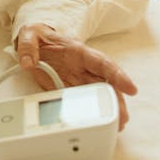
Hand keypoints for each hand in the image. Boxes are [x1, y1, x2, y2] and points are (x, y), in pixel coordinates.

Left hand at [15, 23, 137, 129]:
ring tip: (117, 125)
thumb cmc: (38, 36)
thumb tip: (28, 62)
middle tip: (123, 118)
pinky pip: (84, 102)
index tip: (131, 88)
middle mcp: (83, 66)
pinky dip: (92, 113)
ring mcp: (78, 79)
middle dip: (116, 100)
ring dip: (108, 109)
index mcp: (78, 51)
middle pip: (105, 83)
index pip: (102, 63)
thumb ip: (28, 46)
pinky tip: (99, 124)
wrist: (33, 42)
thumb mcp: (30, 34)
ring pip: (99, 95)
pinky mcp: (70, 89)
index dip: (117, 75)